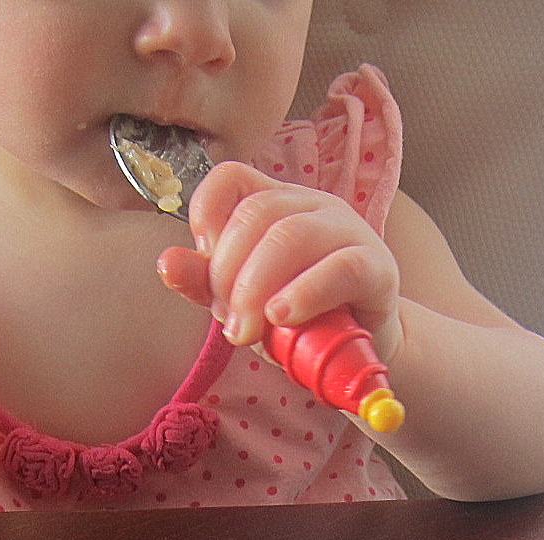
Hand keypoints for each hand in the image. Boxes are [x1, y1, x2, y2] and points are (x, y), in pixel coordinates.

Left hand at [156, 160, 402, 365]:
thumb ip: (206, 284)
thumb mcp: (242, 304)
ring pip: (292, 235)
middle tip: (230, 325)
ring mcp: (349, 232)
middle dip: (229, 274)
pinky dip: (304, 293)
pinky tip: (282, 316)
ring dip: (257, 288)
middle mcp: (313, 207)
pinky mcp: (377, 268)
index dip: (206, 214)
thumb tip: (166, 264)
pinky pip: (340, 268)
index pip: (230, 178)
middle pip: (256, 214)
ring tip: (248, 331)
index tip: (204, 262)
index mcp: (276, 205)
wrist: (356, 358)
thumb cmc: (299, 322)